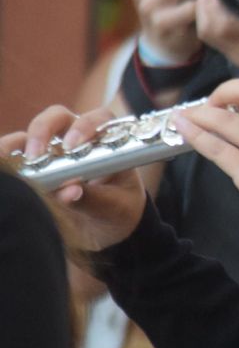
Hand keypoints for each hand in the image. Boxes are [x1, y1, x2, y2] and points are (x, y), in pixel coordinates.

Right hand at [3, 105, 147, 250]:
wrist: (107, 229)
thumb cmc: (119, 210)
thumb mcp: (115, 208)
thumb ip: (95, 199)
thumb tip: (69, 191)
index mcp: (107, 141)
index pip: (98, 119)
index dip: (84, 126)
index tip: (73, 146)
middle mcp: (76, 140)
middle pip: (55, 118)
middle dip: (42, 131)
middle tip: (36, 156)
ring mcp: (51, 152)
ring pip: (26, 137)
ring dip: (13, 146)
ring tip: (11, 168)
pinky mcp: (32, 169)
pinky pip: (11, 159)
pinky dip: (4, 163)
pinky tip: (4, 176)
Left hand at [194, 0, 238, 75]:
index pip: (210, 1)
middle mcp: (234, 41)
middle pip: (203, 16)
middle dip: (207, 0)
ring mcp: (234, 54)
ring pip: (205, 30)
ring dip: (209, 15)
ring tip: (223, 3)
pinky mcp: (236, 62)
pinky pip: (216, 42)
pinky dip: (218, 28)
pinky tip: (232, 19)